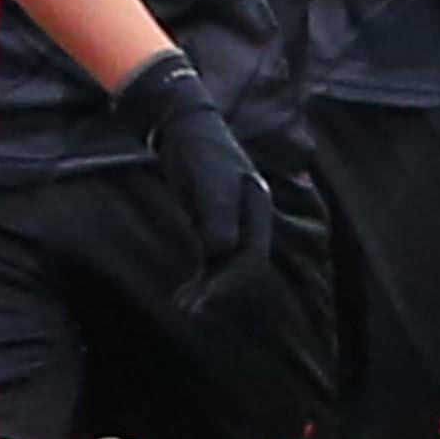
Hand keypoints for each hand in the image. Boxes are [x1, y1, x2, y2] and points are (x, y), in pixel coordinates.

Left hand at [110, 49, 271, 284]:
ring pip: (226, 265)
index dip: (229, 283)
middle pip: (240, 265)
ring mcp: (234, 221)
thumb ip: (216, 212)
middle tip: (190, 312)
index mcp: (257, 206)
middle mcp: (250, 217)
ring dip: (208, 288)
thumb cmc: (196, 148)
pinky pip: (213, 258)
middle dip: (217, 291)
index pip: (250, 256)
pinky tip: (185, 293)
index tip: (203, 302)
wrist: (182, 126)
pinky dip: (202, 276)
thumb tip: (221, 251)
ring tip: (183, 307)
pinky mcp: (214, 223)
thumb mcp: (207, 177)